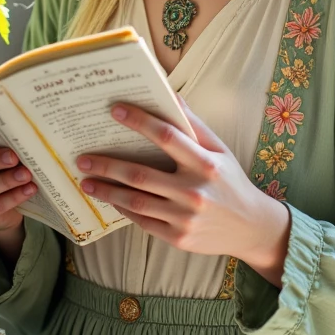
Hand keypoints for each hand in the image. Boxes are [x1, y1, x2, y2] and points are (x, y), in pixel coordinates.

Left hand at [76, 101, 291, 286]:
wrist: (251, 227)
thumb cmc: (231, 181)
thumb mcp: (220, 150)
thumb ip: (194, 125)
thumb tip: (169, 95)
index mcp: (206, 164)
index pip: (168, 137)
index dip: (140, 121)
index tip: (116, 111)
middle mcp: (194, 192)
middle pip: (141, 176)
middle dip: (108, 165)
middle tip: (83, 158)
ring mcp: (185, 218)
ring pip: (136, 202)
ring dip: (107, 191)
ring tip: (86, 181)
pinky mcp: (178, 238)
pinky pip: (143, 221)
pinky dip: (123, 209)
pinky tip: (109, 198)